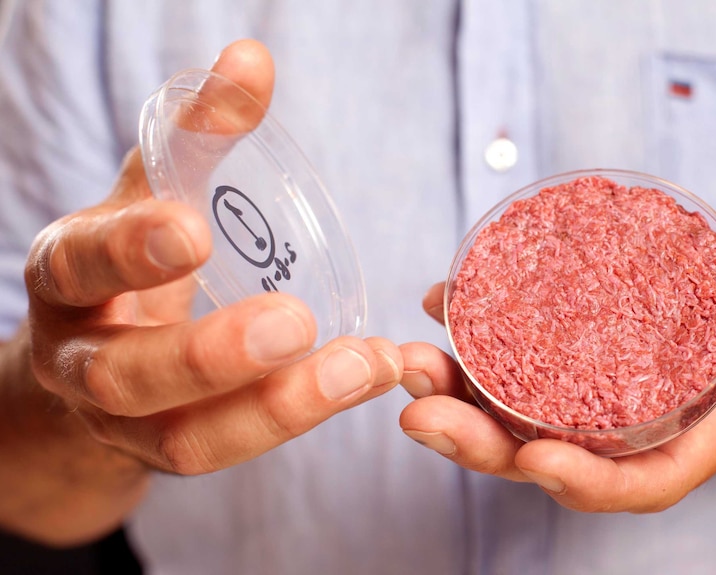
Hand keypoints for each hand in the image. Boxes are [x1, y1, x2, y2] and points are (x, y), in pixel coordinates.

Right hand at [4, 39, 400, 543]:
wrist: (89, 353)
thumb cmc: (128, 262)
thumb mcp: (153, 193)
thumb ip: (197, 134)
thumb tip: (251, 59)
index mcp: (68, 276)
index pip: (81, 264)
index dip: (129, 250)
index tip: (191, 227)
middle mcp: (79, 359)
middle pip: (127, 374)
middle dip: (211, 354)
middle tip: (295, 322)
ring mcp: (122, 422)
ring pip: (185, 440)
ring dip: (280, 408)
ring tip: (366, 365)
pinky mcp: (167, 453)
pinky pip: (226, 452)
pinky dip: (297, 419)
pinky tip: (362, 378)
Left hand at [399, 241, 715, 511]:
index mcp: (686, 435)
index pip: (633, 481)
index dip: (583, 480)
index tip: (534, 460)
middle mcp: (623, 431)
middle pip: (544, 458)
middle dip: (479, 444)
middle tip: (422, 413)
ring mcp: (584, 401)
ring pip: (508, 419)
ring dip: (451, 398)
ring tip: (409, 365)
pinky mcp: (561, 365)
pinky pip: (505, 367)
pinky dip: (466, 344)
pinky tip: (437, 306)